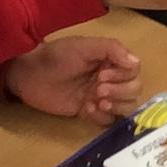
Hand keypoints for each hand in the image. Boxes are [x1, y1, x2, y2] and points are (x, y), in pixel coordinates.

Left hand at [7, 35, 144, 123]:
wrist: (30, 75)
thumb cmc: (56, 56)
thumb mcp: (84, 46)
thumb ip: (111, 49)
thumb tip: (136, 63)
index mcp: (111, 60)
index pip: (134, 71)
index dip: (123, 76)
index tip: (103, 75)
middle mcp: (111, 78)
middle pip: (134, 90)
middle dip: (120, 92)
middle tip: (98, 90)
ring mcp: (101, 97)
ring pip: (126, 107)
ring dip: (116, 106)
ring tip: (96, 102)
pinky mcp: (90, 112)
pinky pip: (109, 120)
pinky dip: (102, 117)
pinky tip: (86, 109)